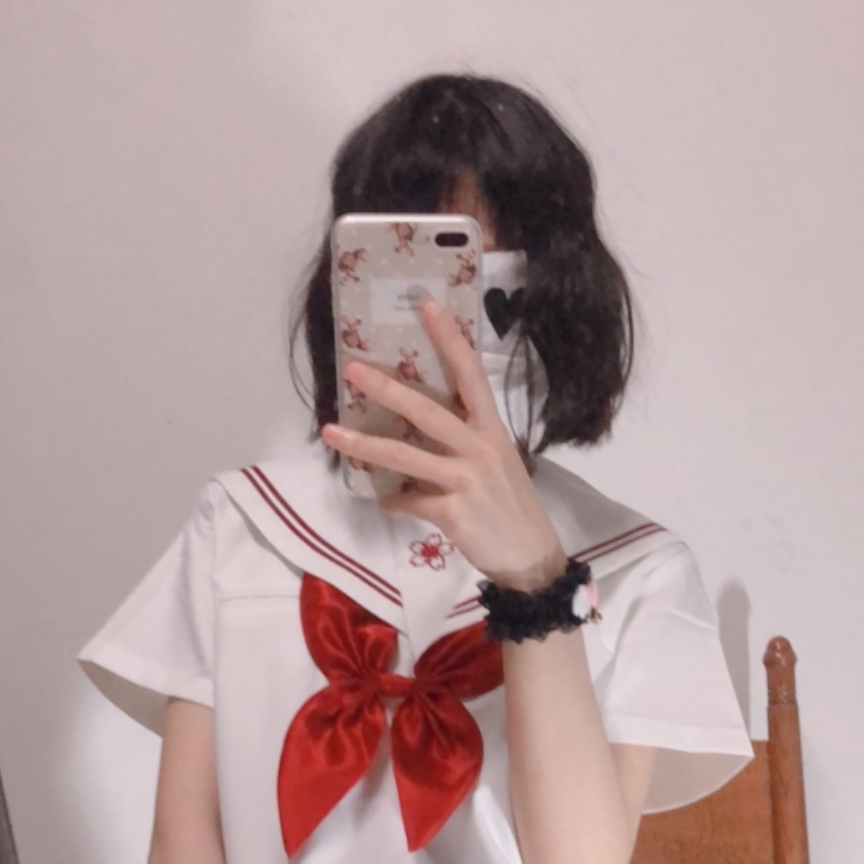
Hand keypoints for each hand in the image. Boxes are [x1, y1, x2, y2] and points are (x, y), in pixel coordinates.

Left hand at [323, 299, 565, 589]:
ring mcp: (467, 480)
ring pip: (407, 455)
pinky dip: (394, 501)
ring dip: (366, 444)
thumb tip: (420, 431)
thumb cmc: (512, 507)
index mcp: (493, 430)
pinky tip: (385, 502)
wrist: (531, 557)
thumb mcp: (498, 463)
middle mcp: (481, 448)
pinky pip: (411, 501)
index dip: (449, 340)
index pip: (470, 375)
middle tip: (354, 369)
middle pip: (428, 411)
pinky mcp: (454, 512)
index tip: (427, 306)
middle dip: (388, 389)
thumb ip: (465, 443)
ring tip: (332, 433)